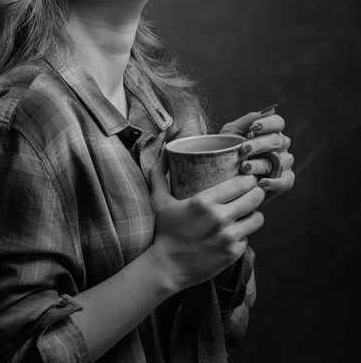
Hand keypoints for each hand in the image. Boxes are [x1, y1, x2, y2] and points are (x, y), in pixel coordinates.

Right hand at [147, 149, 264, 292]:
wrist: (167, 268)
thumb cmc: (164, 231)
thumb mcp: (159, 200)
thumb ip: (159, 172)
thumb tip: (162, 148)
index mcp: (204, 201)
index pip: (242, 183)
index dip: (248, 179)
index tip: (246, 178)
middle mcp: (220, 218)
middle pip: (255, 197)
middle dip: (256, 192)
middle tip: (251, 192)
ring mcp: (229, 237)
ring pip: (258, 218)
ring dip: (253, 214)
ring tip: (245, 212)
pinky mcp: (233, 253)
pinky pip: (248, 237)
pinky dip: (243, 234)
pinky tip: (233, 232)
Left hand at [220, 106, 294, 200]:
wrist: (221, 174)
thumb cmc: (227, 150)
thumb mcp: (232, 133)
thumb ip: (247, 121)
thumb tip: (269, 109)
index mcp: (270, 131)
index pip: (278, 122)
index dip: (268, 123)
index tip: (254, 127)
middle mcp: (280, 146)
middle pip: (277, 141)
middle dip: (260, 144)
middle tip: (244, 149)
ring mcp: (284, 163)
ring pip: (280, 161)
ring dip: (261, 165)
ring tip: (244, 168)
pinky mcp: (284, 180)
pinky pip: (287, 181)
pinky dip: (275, 183)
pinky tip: (260, 182)